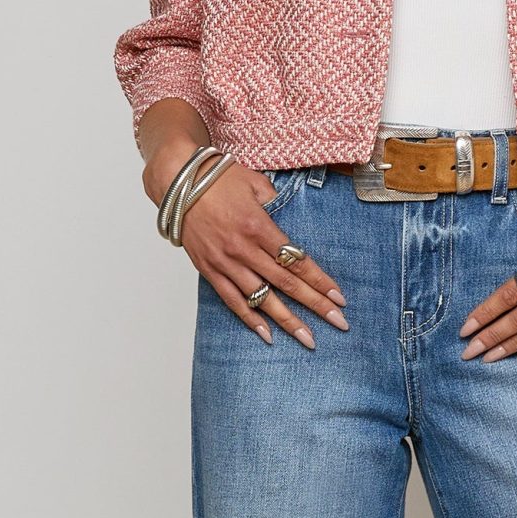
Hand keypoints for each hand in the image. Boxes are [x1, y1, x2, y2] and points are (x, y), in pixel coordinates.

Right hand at [180, 165, 349, 346]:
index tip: (339, 298)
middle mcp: (244, 249)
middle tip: (338, 323)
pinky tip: (267, 336)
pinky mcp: (209, 271)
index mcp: (259, 226)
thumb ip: (277, 204)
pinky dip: (250, 320)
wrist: (177, 183)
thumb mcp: (256, 183)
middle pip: (287, 284)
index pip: (297, 261)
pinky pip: (232, 301)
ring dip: (287, 321)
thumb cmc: (217, 178)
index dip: (320, 281)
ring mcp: (225, 263)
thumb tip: (289, 221)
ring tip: (308, 339)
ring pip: (262, 299)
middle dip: (315, 306)